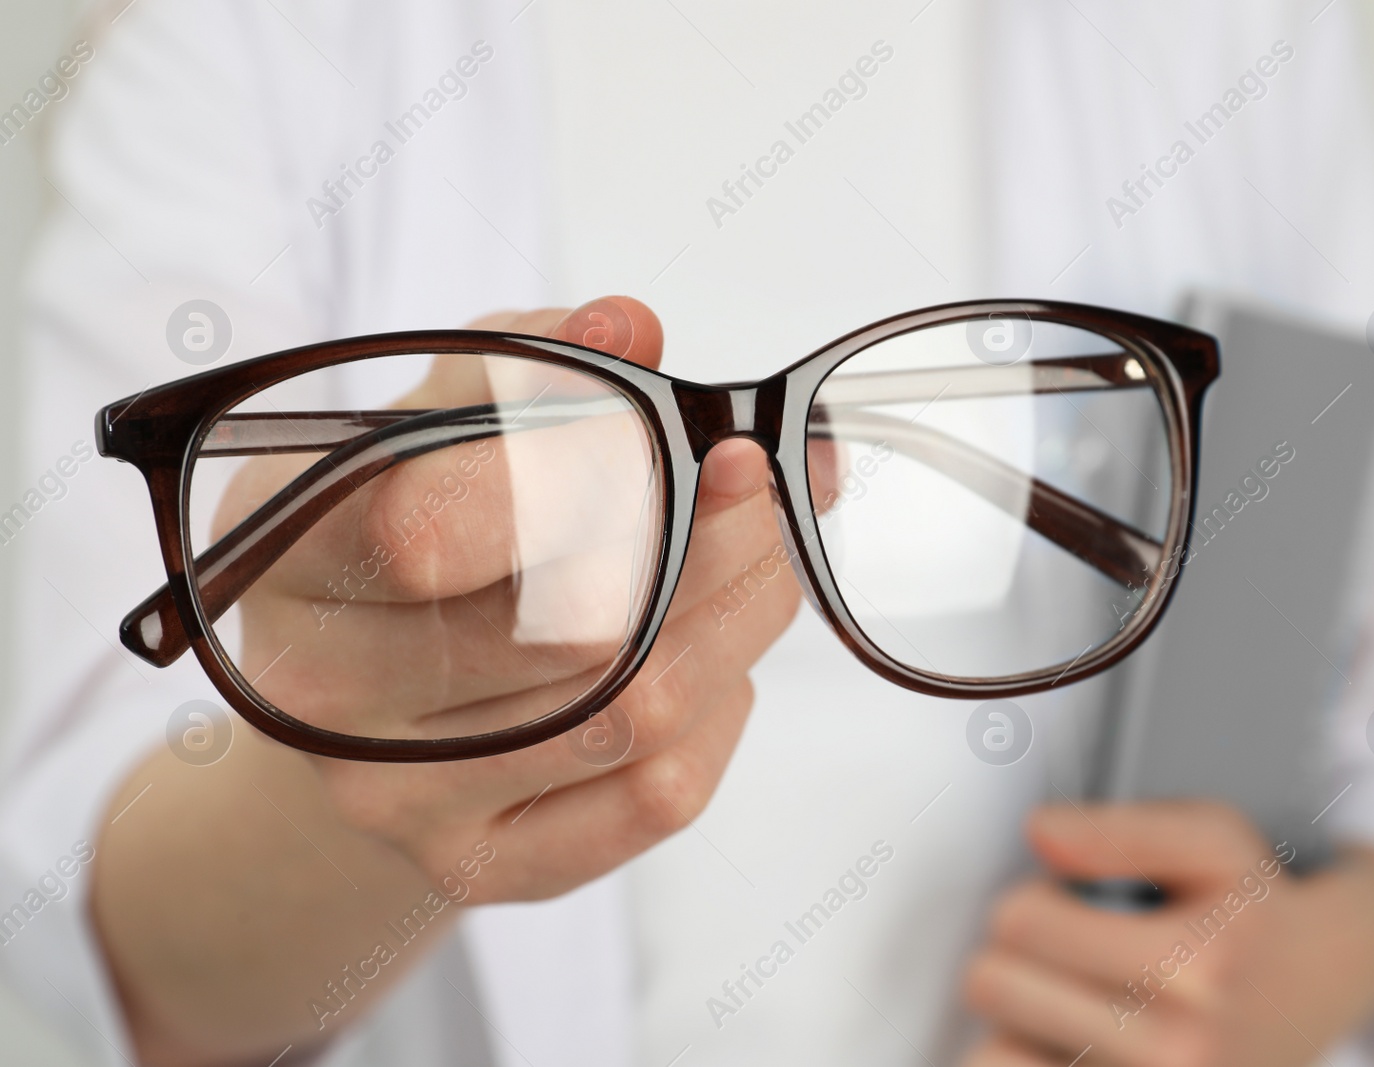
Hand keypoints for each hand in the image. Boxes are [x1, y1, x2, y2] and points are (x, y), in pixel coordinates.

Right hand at [220, 295, 800, 897]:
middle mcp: (322, 691)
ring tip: (758, 551)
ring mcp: (398, 796)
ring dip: (736, 614)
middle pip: (575, 626)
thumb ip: (528, 360)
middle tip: (760, 482)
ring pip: (637, 710)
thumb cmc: (408, 526)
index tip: (695, 433)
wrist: (362, 699)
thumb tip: (629, 328)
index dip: (592, 472)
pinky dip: (720, 713)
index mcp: (293, 551)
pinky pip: (657, 796)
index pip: (437, 523)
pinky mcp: (481, 865)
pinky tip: (716, 661)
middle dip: (711, 539)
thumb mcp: (435, 418)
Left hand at [961, 802, 1373, 1066]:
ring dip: (1015, 1025)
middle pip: (992, 986)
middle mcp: (1181, 1050)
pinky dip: (1029, 1058)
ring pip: (991, 1055)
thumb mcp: (1213, 839)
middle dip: (1016, 958)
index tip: (1067, 904)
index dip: (1031, 900)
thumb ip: (1124, 829)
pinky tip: (1069, 1044)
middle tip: (1068, 954)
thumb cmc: (1259, 906)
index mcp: (1196, 966)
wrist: (1327, 984)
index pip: (1021, 923)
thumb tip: (1041, 831)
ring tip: (1070, 1005)